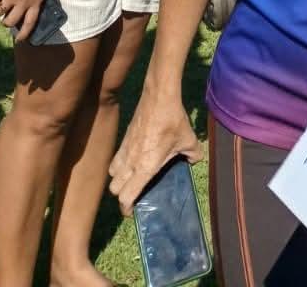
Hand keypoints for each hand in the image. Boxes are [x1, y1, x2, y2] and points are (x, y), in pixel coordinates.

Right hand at [109, 93, 201, 213]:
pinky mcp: (123, 139)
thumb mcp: (189, 140)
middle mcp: (130, 162)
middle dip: (122, 195)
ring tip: (131, 179)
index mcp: (145, 167)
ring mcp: (124, 150)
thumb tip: (194, 160)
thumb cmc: (173, 121)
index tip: (134, 211)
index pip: (126, 196)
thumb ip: (193, 155)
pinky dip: (119, 165)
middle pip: (115, 189)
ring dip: (119, 180)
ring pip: (112, 175)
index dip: (127, 208)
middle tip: (134, 194)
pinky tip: (132, 160)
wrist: (159, 96)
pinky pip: (115, 159)